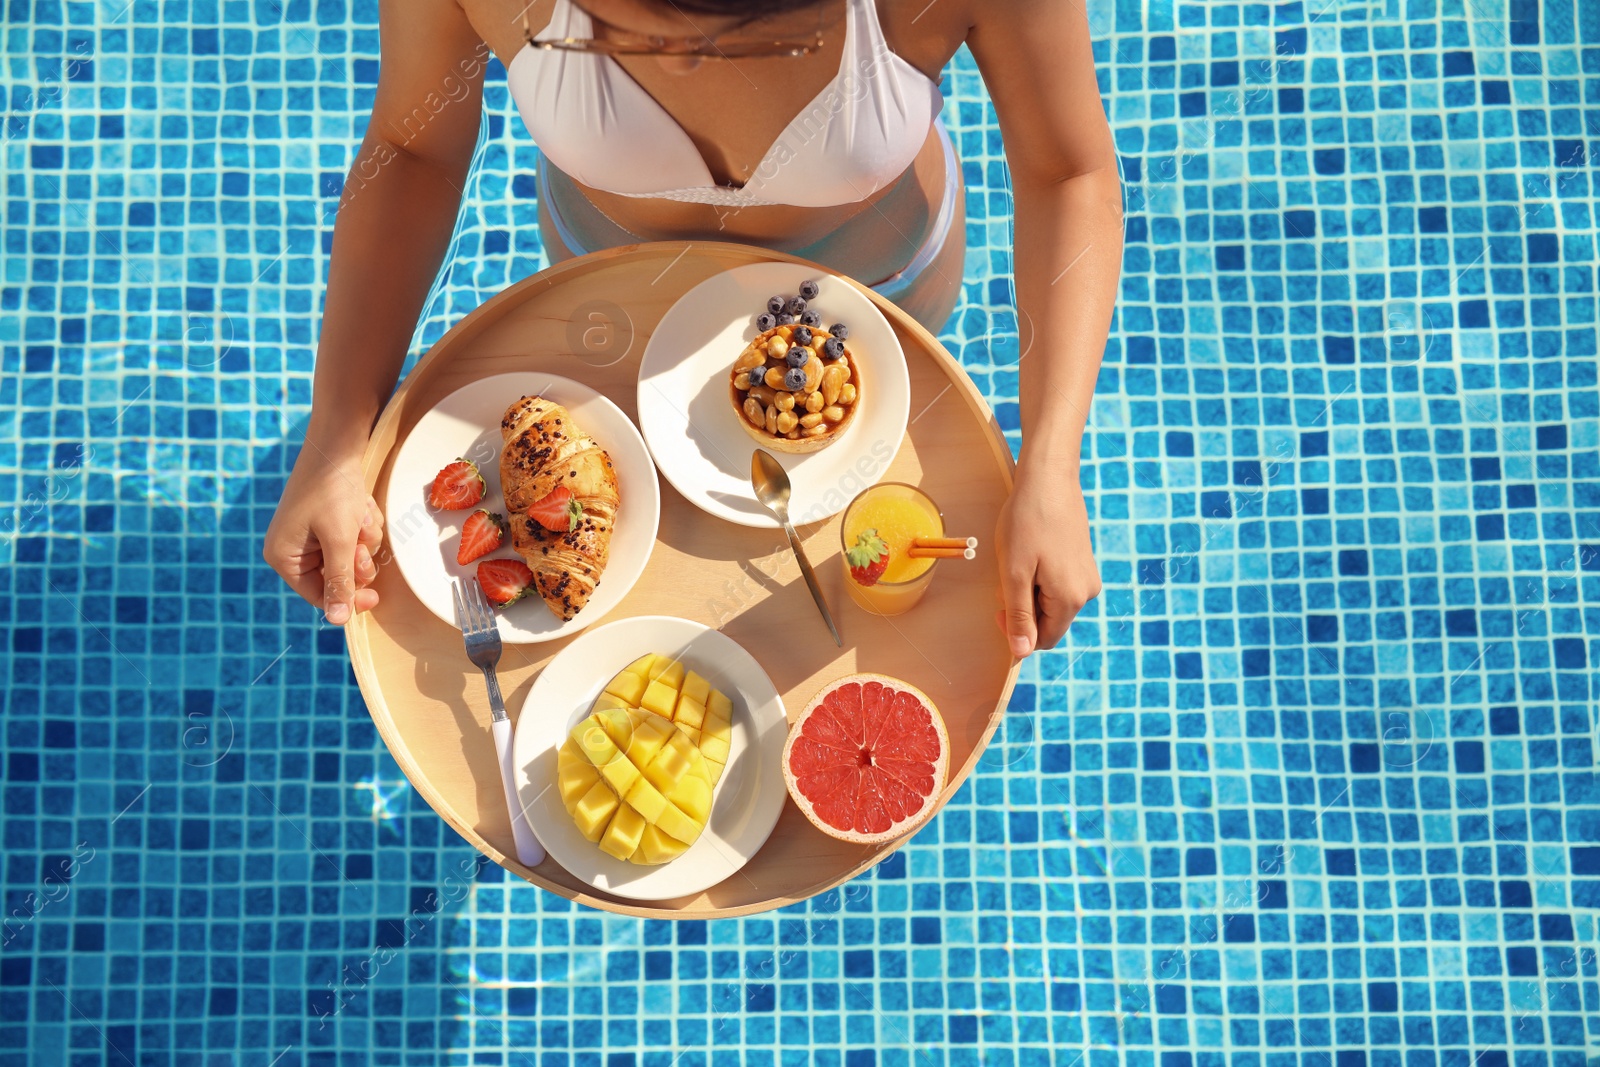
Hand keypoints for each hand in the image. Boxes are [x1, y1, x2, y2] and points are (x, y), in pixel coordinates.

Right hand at [264, 443, 383, 624]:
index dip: (349, 599)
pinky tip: (361, 505)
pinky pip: (355, 538)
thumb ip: (340, 580)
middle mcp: (294, 549)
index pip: (320, 596)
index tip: (376, 597)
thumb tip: (337, 621)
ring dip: (364, 538)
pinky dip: (363, 524)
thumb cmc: (332, 491)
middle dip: (356, 557)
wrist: (338, 444)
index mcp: (283, 557)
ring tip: (359, 514)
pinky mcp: (330, 521)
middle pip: (339, 577)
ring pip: (352, 557)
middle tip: (359, 536)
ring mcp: (312, 534)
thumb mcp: (338, 540)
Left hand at [993, 465, 1099, 658]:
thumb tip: (1022, 653)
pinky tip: (1031, 552)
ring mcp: (1088, 575)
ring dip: (1029, 590)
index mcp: (1072, 599)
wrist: (1049, 478)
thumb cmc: (1027, 522)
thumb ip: (1019, 616)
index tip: (998, 603)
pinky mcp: (1083, 561)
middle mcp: (1087, 592)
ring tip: (1020, 559)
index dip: (1016, 630)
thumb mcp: (1014, 573)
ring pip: (1051, 602)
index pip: (1042, 639)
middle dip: (1023, 606)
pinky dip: (1039, 577)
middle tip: (1009, 574)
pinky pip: (1058, 584)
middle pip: (1048, 621)